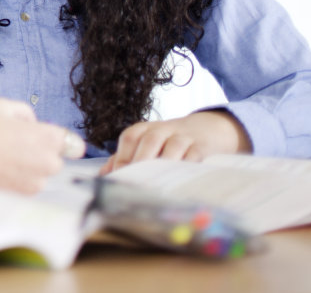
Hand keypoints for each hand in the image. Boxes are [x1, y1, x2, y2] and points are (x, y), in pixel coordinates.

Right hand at [0, 98, 85, 193]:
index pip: (74, 145)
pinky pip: (30, 183)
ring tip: (5, 156)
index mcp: (48, 138)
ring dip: (32, 166)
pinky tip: (1, 168)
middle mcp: (48, 163)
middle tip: (17, 143)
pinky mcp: (23, 195)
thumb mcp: (4, 105)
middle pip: (58, 159)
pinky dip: (21, 177)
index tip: (46, 138)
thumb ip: (28, 113)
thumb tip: (34, 126)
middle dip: (43, 151)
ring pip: (43, 173)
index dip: (59, 139)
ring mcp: (36, 183)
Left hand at [102, 110, 250, 172]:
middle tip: (135, 181)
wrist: (206, 129)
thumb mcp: (146, 144)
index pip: (130, 137)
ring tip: (157, 182)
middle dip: (141, 160)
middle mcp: (162, 129)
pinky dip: (188, 166)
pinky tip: (181, 179)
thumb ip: (123, 158)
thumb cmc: (168, 142)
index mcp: (144, 129)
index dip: (122, 157)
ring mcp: (184, 136)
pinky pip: (195, 154)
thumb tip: (103, 176)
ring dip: (165, 163)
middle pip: (149, 140)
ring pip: (173, 146)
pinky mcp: (202, 146)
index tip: (117, 177)